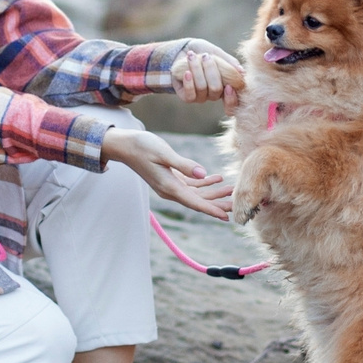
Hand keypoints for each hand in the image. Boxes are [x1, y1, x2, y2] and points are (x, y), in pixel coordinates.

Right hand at [101, 126, 235, 221]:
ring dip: (214, 193)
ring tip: (232, 190)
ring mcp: (170, 185)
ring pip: (197, 194)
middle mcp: (171, 190)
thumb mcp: (163, 153)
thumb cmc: (142, 147)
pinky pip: (191, 185)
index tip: (226, 217)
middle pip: (199, 202)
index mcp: (169, 187)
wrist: (124, 145)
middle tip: (237, 204)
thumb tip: (203, 174)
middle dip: (218, 204)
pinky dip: (204, 183)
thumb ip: (184, 164)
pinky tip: (217, 178)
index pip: (195, 203)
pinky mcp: (170, 178)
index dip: (212, 210)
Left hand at [169, 44, 242, 109]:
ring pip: (202, 88)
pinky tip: (187, 72)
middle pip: (216, 89)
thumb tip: (242, 72)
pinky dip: (189, 82)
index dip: (232, 98)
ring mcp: (201, 97)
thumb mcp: (217, 53)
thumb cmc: (203, 51)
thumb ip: (229, 62)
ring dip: (197, 69)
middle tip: (205, 56)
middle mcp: (215, 94)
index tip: (229, 86)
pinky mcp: (187, 97)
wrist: (183, 49)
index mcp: (227, 86)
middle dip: (211, 70)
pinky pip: (190, 95)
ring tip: (192, 56)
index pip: (232, 101)